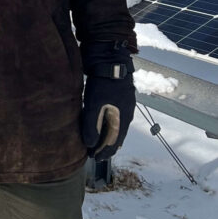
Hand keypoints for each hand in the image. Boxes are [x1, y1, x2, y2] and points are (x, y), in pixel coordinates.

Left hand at [81, 42, 135, 160]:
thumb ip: (91, 125)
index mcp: (123, 119)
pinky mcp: (120, 97)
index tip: (94, 158)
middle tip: (95, 153)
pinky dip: (109, 125)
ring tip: (98, 142)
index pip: (115, 143)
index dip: (104, 152)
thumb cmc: (103, 83)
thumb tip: (90, 144)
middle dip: (106, 146)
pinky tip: (103, 124)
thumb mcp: (94, 105)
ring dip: (107, 136)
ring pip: (117, 126)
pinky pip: (116, 117)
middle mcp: (127, 114)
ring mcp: (125, 105)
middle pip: (117, 136)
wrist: (111, 60)